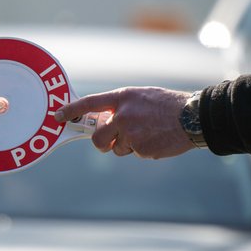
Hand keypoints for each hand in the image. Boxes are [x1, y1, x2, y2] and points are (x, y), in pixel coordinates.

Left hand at [55, 87, 195, 158]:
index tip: (58, 115)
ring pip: (117, 148)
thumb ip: (121, 107)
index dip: (71, 110)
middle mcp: (122, 115)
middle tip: (110, 141)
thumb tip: (105, 122)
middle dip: (102, 142)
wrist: (192, 117)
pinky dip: (142, 150)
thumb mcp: (141, 97)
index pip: (89, 103)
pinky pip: (134, 153)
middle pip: (98, 137)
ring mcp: (130, 134)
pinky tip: (156, 140)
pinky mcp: (140, 149)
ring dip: (127, 145)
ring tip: (147, 134)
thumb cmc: (168, 105)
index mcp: (122, 98)